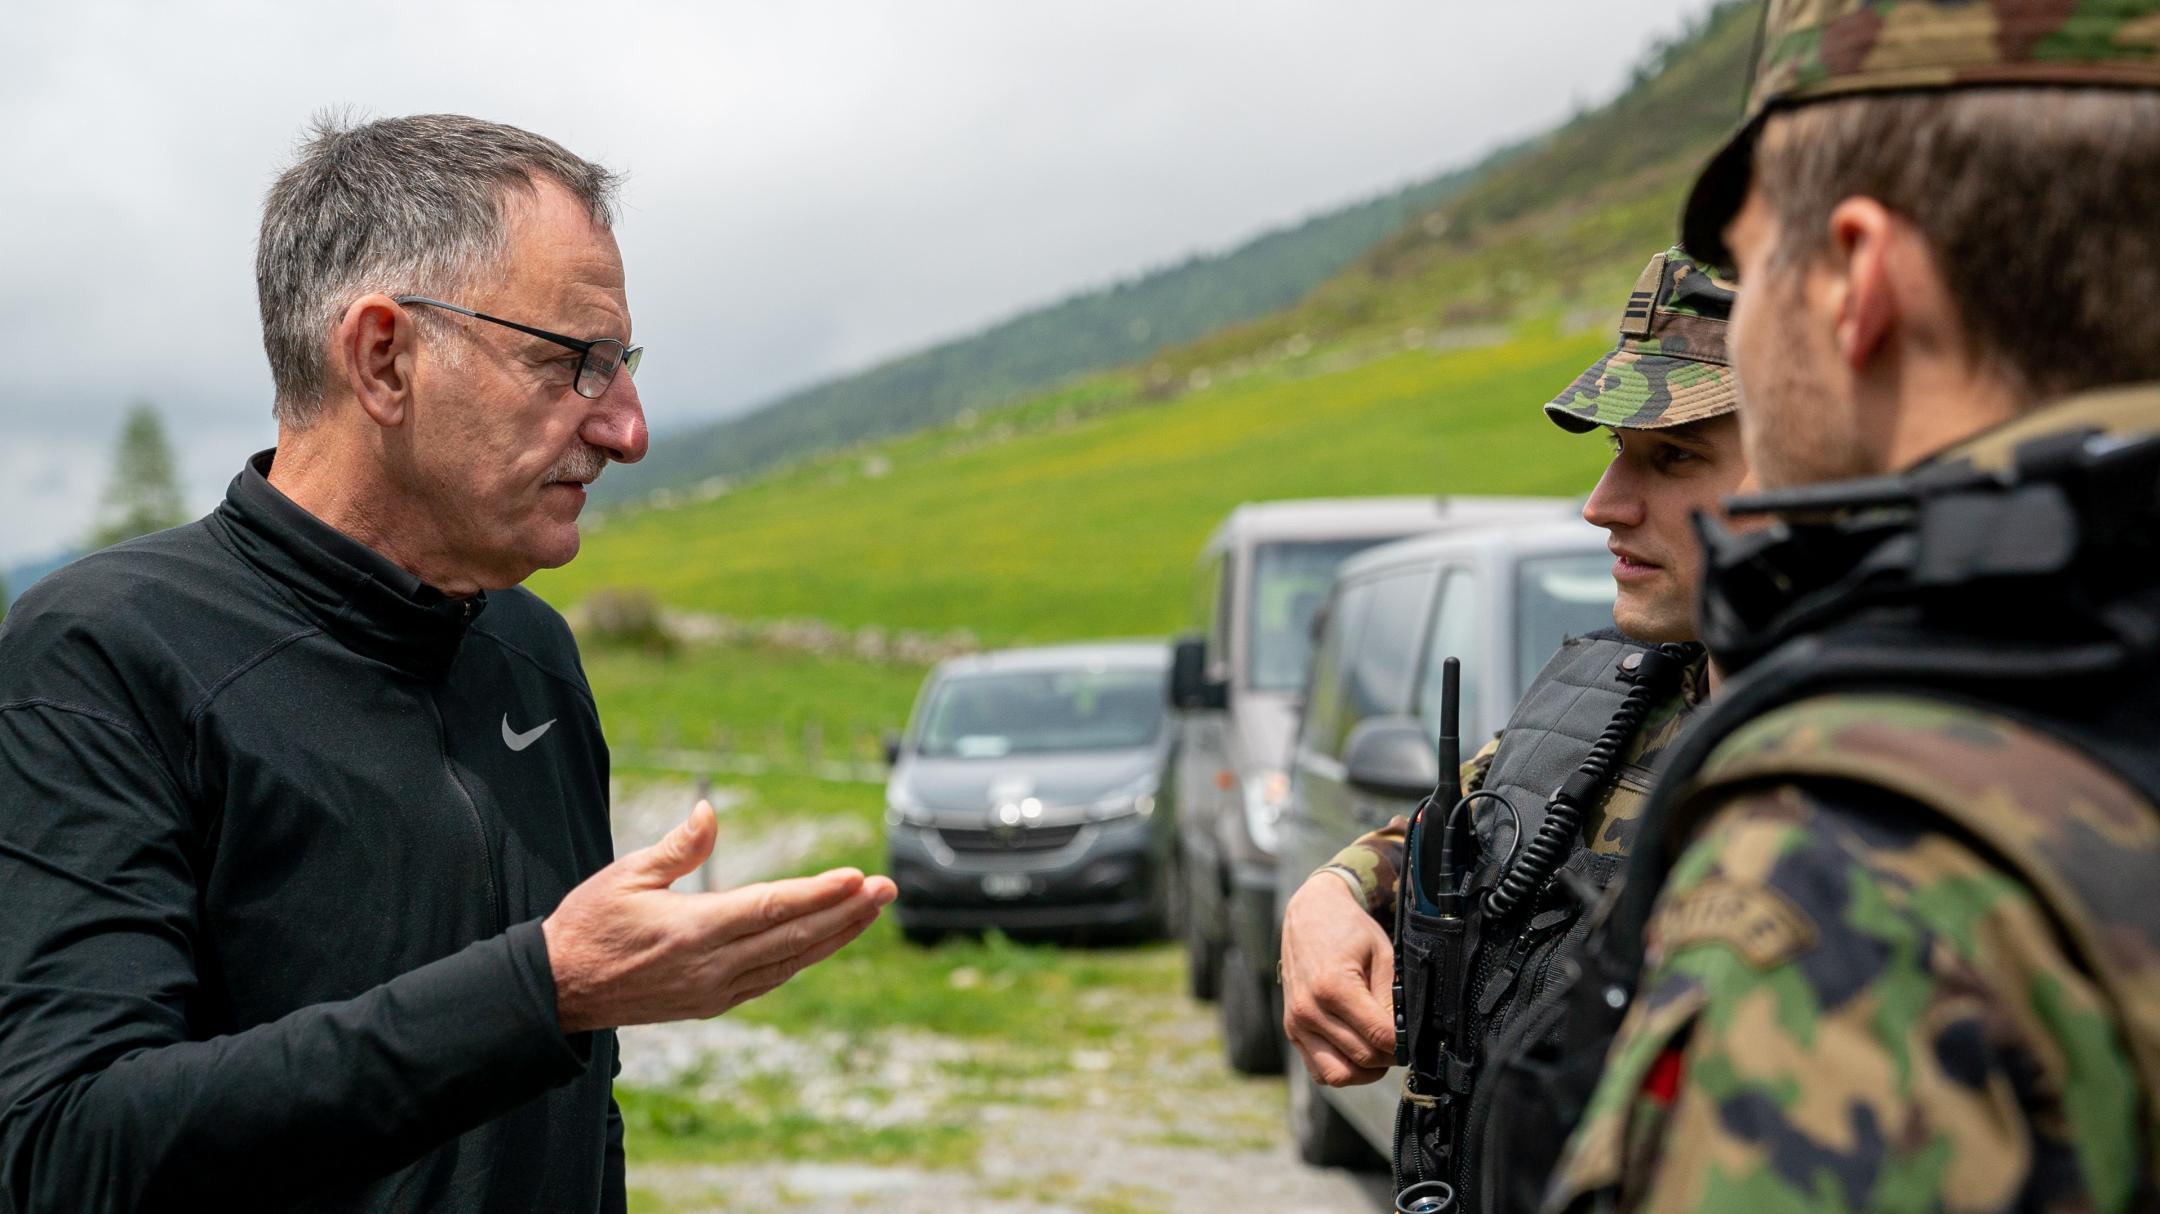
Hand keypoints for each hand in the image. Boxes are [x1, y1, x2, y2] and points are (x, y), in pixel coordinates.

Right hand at [542, 800, 896, 1032]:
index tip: (857, 878)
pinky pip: (771, 979)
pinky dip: (805, 958)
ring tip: (870, 910)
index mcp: (691, 930)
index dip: (818, 894)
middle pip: (794, 937)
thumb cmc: (588, 924)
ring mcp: (714, 990)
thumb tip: (712, 809)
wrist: (558, 991)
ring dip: (836, 936)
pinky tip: (827, 939)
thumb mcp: (625, 875)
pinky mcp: (711, 1003)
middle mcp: (711, 966)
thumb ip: (677, 847)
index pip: (770, 908)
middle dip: (846, 913)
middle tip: (887, 889)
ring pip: (791, 962)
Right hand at [1280, 871, 1395, 1085]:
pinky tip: (1358, 1050)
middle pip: (1363, 1057)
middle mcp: (1309, 1010)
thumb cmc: (1348, 931)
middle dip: (1389, 1055)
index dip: (1404, 1042)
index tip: (1414, 1037)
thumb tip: (1406, 1035)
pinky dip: (1343, 1069)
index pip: (1380, 1035)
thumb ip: (1392, 997)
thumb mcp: (1382, 955)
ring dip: (1366, 1070)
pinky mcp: (1292, 1031)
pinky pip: (1320, 1071)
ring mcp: (1297, 1023)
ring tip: (1379, 1048)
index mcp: (1333, 986)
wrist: (1309, 916)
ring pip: (1339, 1074)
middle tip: (1402, 1041)